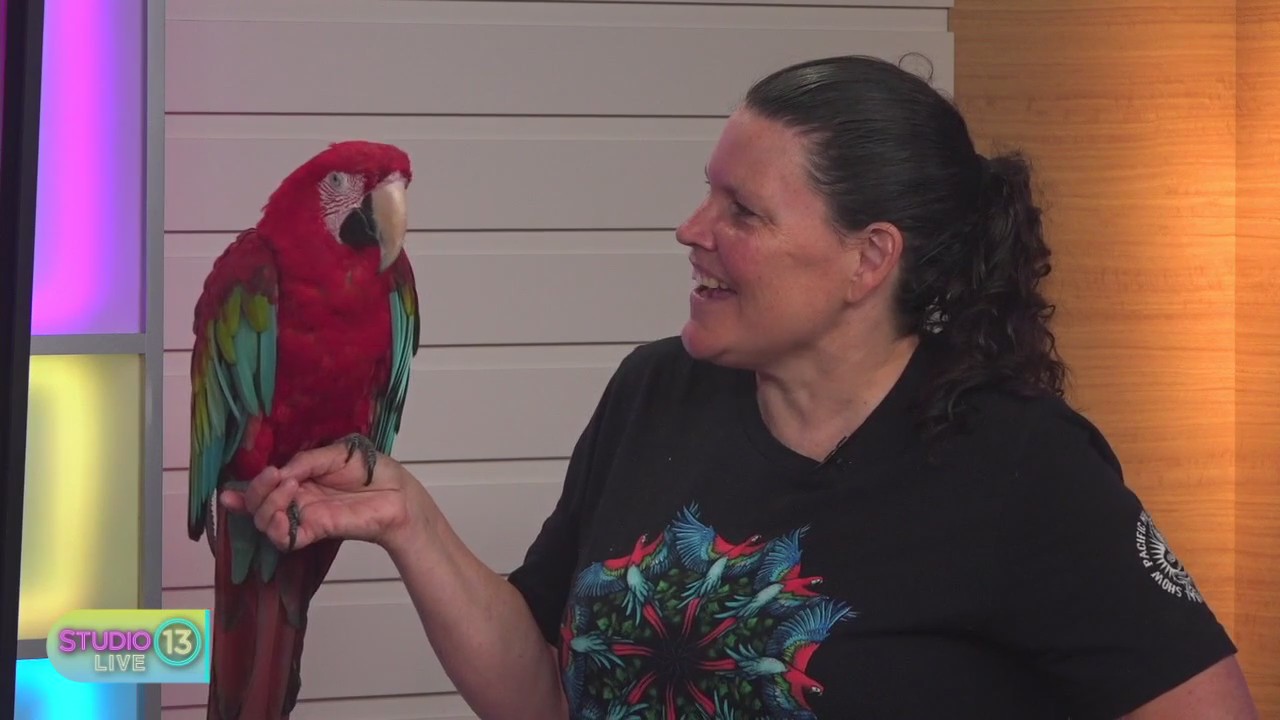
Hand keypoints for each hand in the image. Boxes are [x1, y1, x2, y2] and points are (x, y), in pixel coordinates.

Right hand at [219, 434, 418, 552]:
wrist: (398, 492)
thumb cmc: (371, 470)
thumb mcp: (334, 453)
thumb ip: (305, 462)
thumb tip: (278, 473)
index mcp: (299, 479)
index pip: (263, 489)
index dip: (243, 493)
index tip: (227, 492)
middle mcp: (297, 500)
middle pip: (258, 506)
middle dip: (256, 491)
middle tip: (273, 475)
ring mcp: (304, 517)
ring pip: (265, 522)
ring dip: (266, 504)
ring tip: (288, 486)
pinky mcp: (315, 532)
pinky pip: (284, 539)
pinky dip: (275, 526)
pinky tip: (284, 509)